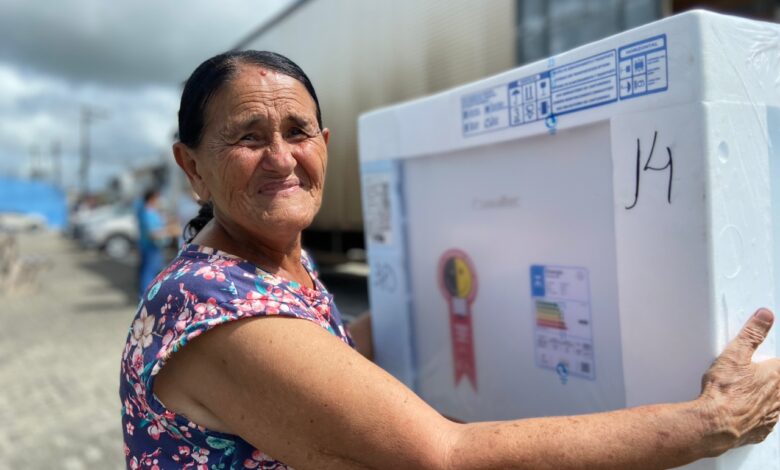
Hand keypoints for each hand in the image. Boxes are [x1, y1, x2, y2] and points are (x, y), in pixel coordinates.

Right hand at [699, 308, 779, 451]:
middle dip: (768, 380)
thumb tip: (765, 316)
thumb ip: (752, 333)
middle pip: (778, 385)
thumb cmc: (724, 391)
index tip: (759, 362)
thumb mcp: (735, 353)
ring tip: (744, 393)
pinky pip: (765, 421)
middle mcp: (778, 397)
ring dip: (764, 398)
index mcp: (776, 376)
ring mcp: (771, 416)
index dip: (768, 361)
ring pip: (775, 404)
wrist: (714, 423)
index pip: (779, 363)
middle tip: (747, 376)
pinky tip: (744, 412)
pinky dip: (756, 416)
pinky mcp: (761, 430)